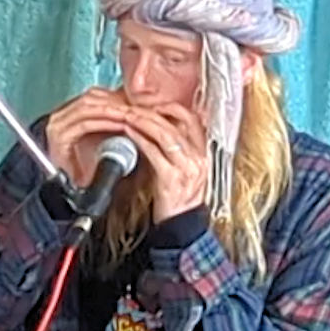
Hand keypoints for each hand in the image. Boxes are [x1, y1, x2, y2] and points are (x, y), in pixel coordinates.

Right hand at [44, 88, 134, 187]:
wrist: (82, 193)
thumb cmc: (95, 170)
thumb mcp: (107, 137)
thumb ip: (116, 119)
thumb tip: (137, 103)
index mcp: (68, 115)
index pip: (95, 96)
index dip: (118, 96)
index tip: (138, 101)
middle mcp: (59, 118)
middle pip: (91, 98)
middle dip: (117, 102)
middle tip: (139, 106)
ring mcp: (57, 126)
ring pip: (89, 107)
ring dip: (113, 110)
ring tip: (132, 114)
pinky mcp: (58, 137)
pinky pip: (85, 123)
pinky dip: (105, 122)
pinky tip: (121, 124)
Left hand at [123, 104, 208, 220]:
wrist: (181, 225)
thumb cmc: (178, 197)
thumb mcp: (183, 168)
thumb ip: (175, 149)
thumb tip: (154, 128)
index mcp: (202, 153)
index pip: (192, 119)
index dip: (172, 108)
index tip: (154, 105)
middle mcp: (198, 158)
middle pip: (175, 124)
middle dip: (151, 113)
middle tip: (132, 106)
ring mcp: (186, 167)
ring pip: (165, 134)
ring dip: (143, 121)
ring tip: (127, 115)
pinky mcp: (171, 178)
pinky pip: (154, 151)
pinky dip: (139, 138)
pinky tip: (128, 132)